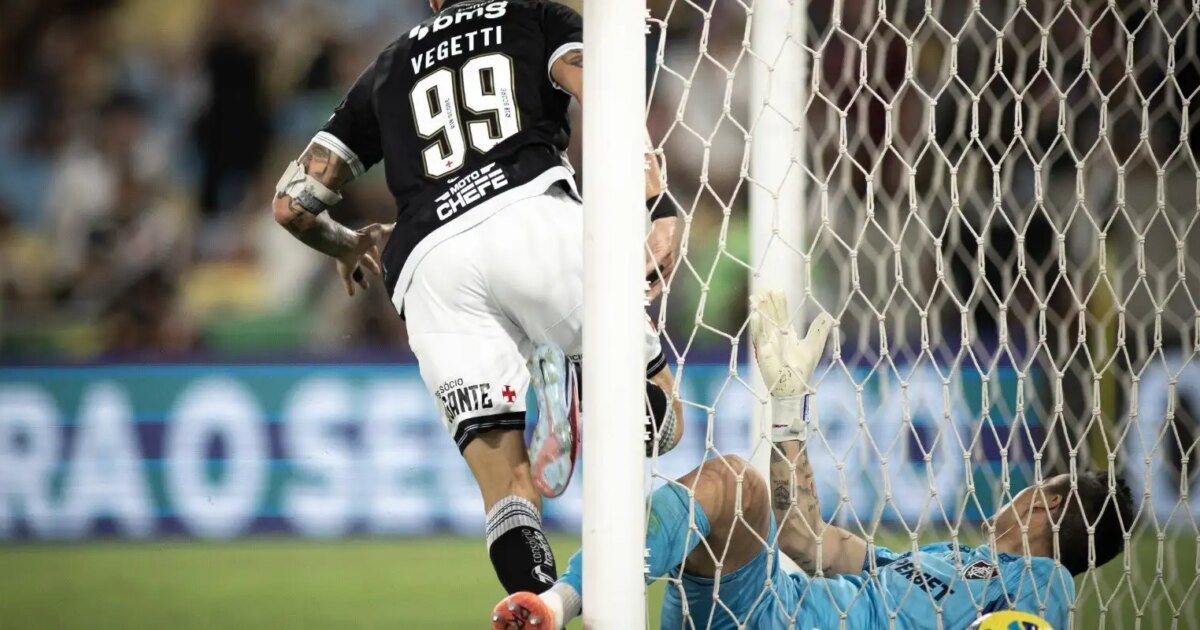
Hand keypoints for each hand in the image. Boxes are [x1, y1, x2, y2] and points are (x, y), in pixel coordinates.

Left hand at [335, 222, 392, 295]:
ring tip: (366, 288)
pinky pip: (348, 281)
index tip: (378, 256)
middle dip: (371, 266)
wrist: (346, 244)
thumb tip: (397, 225)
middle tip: (377, 273)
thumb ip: (387, 229)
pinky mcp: (345, 272)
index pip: (371, 248)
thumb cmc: (363, 238)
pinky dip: (350, 287)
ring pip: (356, 272)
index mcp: (364, 244)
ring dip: (361, 280)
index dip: (375, 252)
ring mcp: (350, 263)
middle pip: (365, 261)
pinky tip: (352, 294)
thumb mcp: (378, 231)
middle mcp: (357, 254)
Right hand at [644, 216, 676, 300]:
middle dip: (650, 293)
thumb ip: (644, 266)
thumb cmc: (657, 241)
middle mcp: (669, 267)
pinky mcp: (664, 251)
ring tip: (639, 291)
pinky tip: (642, 274)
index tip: (644, 302)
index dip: (652, 295)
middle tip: (641, 301)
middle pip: (660, 284)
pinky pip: (655, 262)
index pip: (659, 286)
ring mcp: (667, 260)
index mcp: (666, 270)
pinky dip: (647, 268)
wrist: (665, 224)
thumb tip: (635, 276)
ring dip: (648, 283)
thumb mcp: (649, 255)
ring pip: (657, 275)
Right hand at [750, 288, 832, 440]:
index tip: (777, 289)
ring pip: (763, 323)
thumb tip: (827, 314)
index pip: (781, 315)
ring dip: (760, 310)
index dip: (779, 303)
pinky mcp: (763, 352)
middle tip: (764, 287)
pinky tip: (755, 314)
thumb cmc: (803, 370)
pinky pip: (759, 336)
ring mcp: (768, 344)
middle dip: (767, 302)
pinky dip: (757, 325)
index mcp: (786, 335)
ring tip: (757, 296)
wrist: (795, 388)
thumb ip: (819, 331)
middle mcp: (775, 337)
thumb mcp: (814, 346)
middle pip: (770, 316)